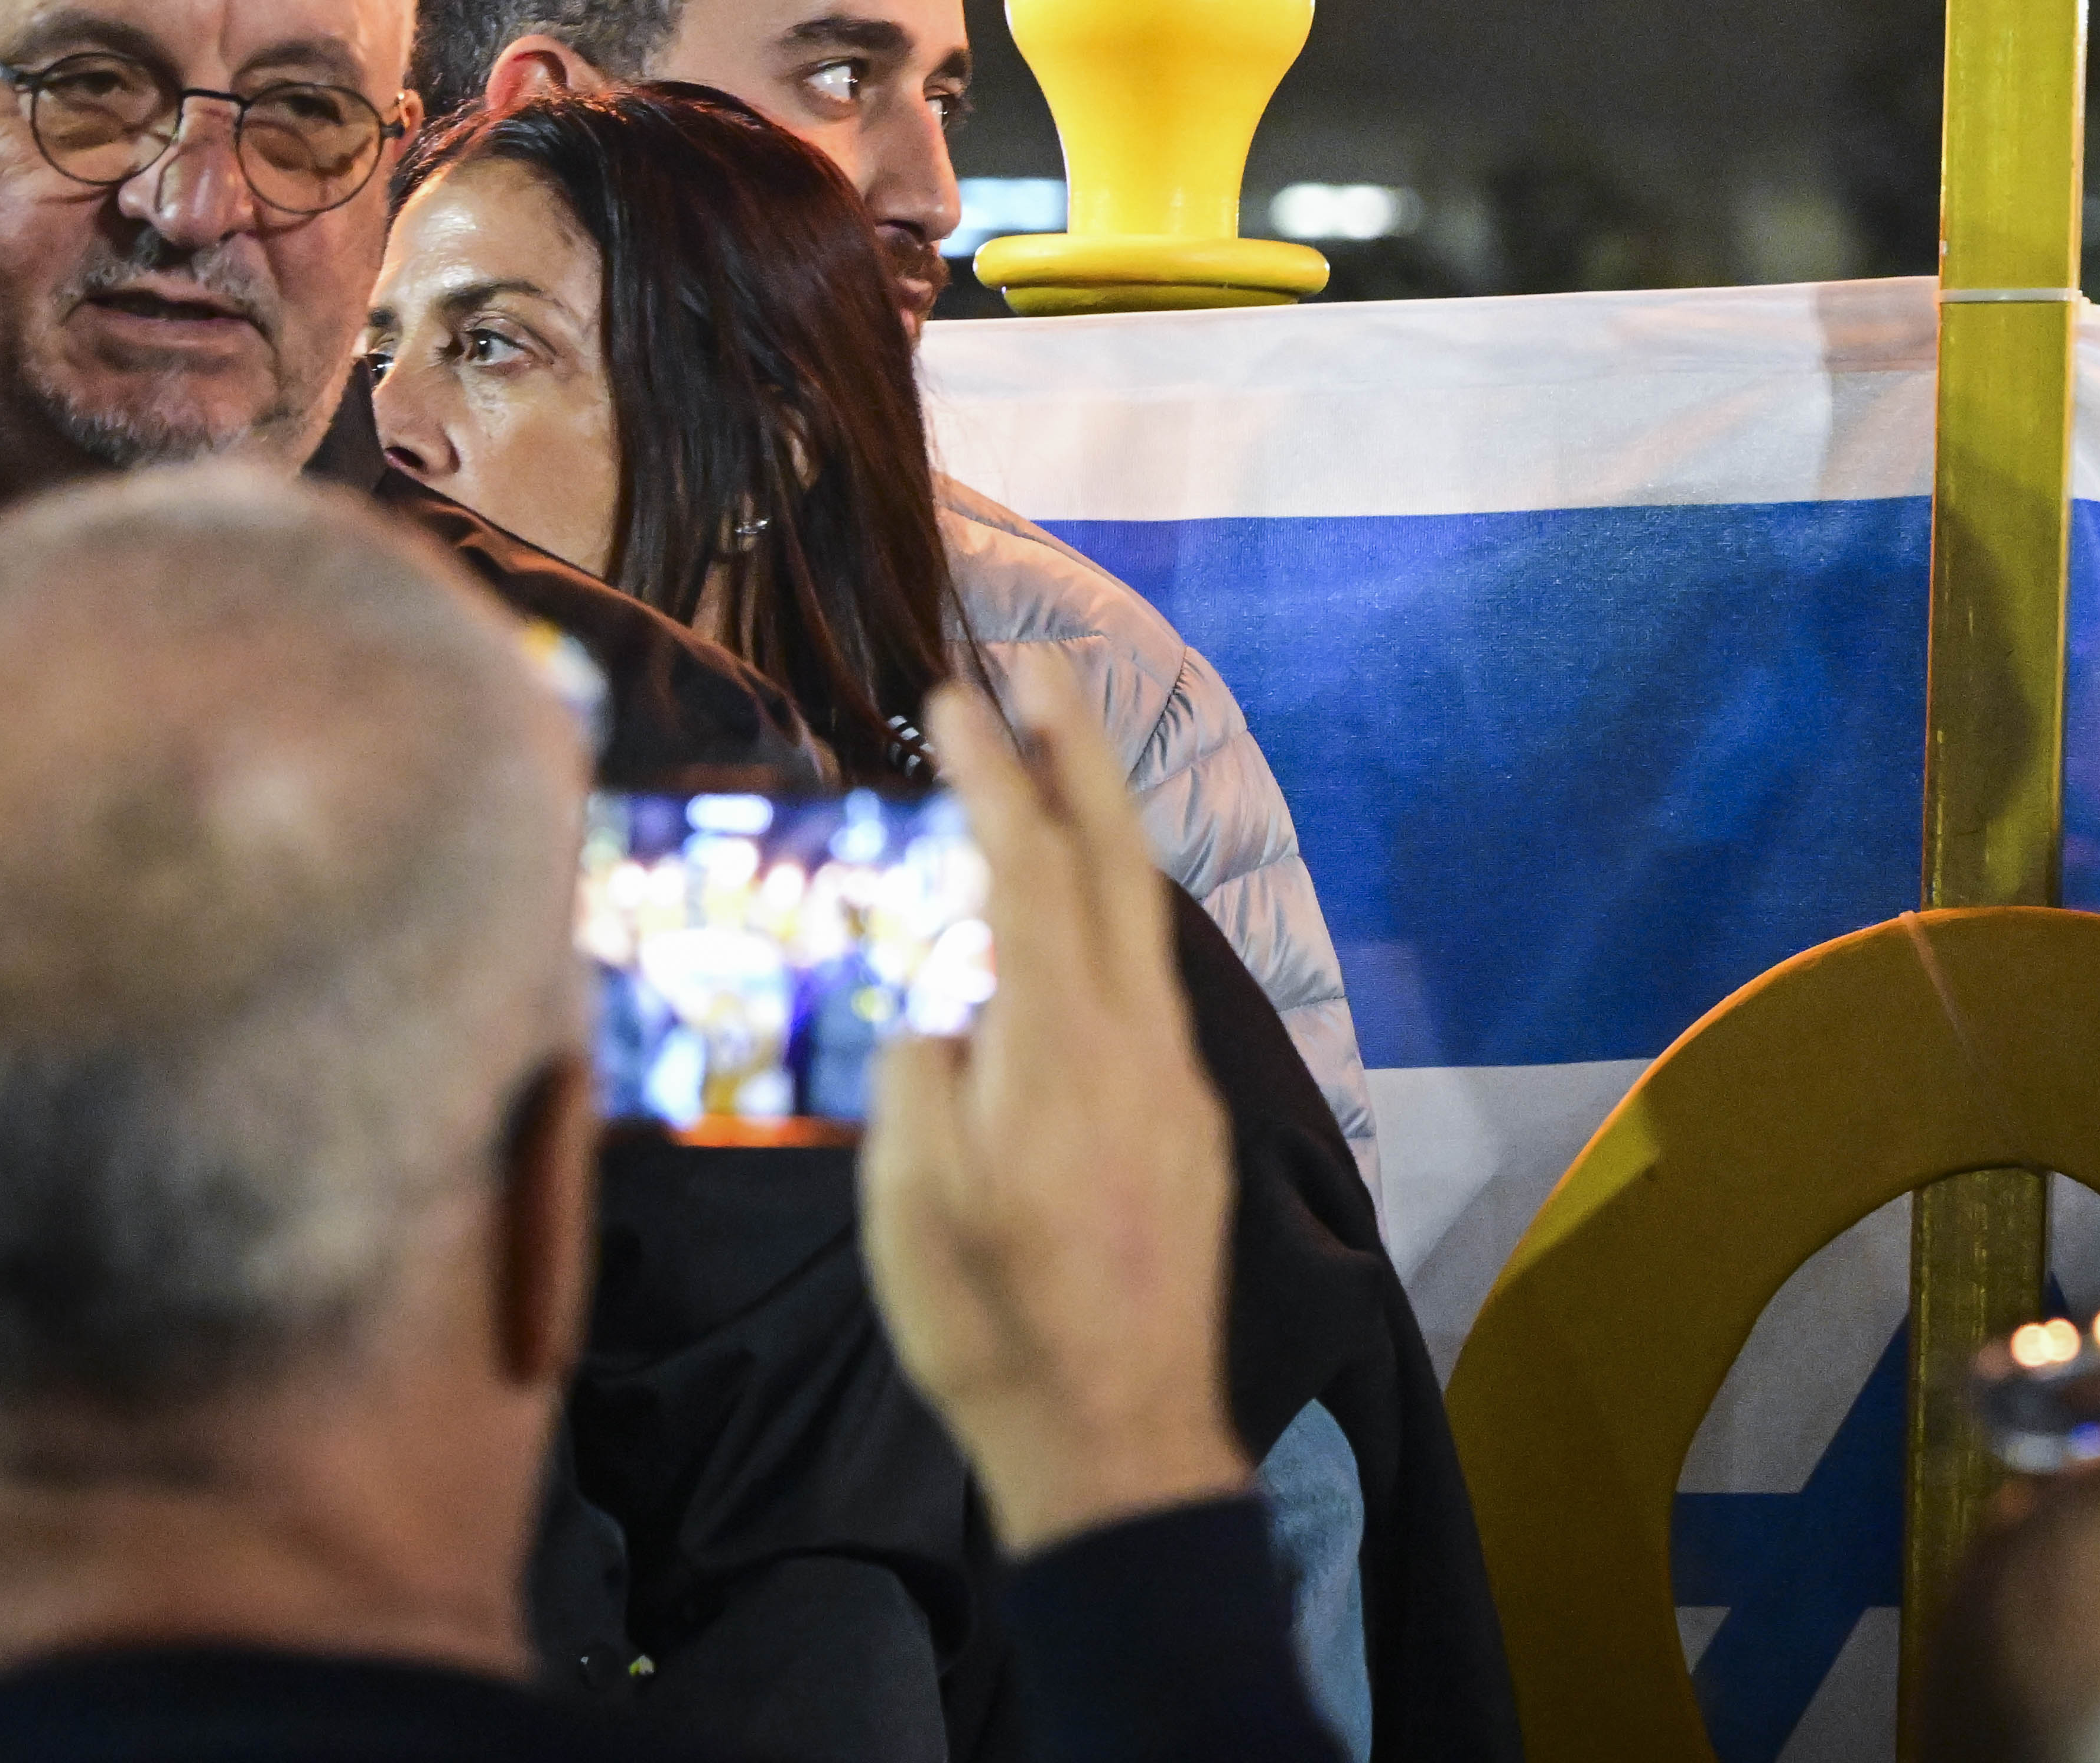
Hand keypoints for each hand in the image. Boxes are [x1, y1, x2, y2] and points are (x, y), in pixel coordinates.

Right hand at [863, 663, 1247, 1554]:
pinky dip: (1112, 913)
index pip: (1028, 870)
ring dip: (1101, 826)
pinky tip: (1085, 910)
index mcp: (1059, 1047)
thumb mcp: (914, 1202)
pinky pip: (1148, 981)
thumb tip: (948, 1004)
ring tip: (1063, 758)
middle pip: (1113, 863)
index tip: (958, 697)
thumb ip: (927, 1077)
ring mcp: (1173, 1080)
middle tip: (1042, 665)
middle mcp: (1135, 1043)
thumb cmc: (993, 1328)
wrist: (1117, 1434)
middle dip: (1077, 753)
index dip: (996, 773)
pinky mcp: (1185, 1122)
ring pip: (1141, 919)